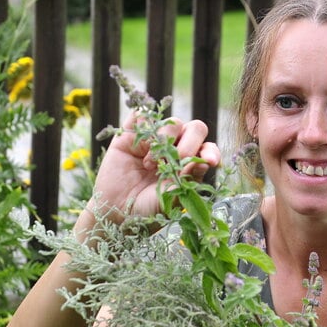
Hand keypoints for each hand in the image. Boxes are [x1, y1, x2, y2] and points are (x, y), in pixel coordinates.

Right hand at [90, 113, 221, 223]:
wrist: (116, 211)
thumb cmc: (147, 209)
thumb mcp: (172, 199)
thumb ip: (188, 180)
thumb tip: (206, 161)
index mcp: (189, 164)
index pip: (208, 149)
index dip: (211, 152)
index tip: (210, 161)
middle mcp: (176, 148)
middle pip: (196, 129)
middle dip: (190, 144)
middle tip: (175, 162)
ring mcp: (155, 139)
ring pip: (173, 122)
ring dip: (164, 142)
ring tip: (151, 165)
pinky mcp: (133, 133)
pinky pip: (142, 115)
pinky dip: (144, 126)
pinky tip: (139, 148)